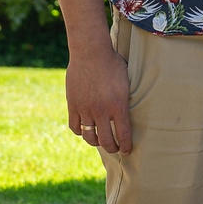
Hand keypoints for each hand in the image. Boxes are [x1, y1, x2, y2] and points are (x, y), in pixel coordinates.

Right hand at [67, 38, 132, 154]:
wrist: (91, 53)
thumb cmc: (113, 63)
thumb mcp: (127, 81)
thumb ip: (126, 98)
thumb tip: (129, 110)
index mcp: (118, 105)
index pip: (123, 134)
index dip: (126, 145)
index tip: (128, 150)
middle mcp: (101, 111)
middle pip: (106, 140)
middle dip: (113, 148)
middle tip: (116, 149)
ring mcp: (85, 109)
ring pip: (89, 136)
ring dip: (96, 142)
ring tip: (100, 141)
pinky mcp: (73, 105)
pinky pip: (75, 127)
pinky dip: (80, 131)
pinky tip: (85, 130)